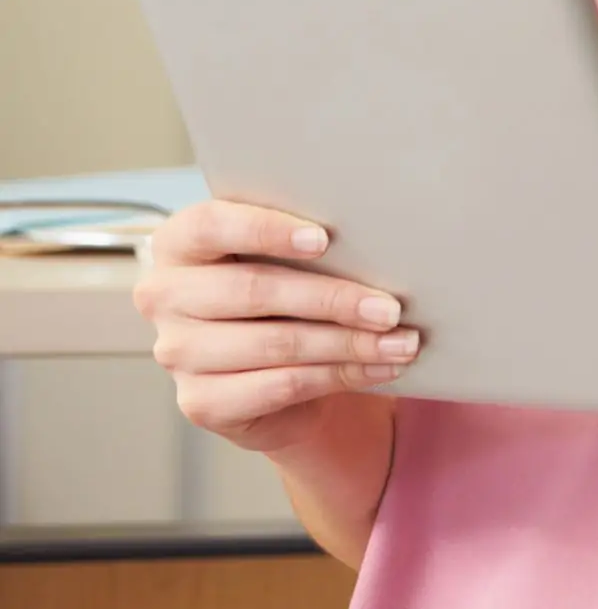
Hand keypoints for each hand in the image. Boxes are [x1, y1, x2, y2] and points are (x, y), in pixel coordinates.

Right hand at [134, 201, 413, 454]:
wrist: (273, 367)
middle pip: (255, 291)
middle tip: (391, 307)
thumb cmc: (288, 291)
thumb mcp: (289, 257)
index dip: (266, 230)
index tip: (324, 238)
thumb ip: (307, 241)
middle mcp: (164, 296)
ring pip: (277, 343)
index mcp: (178, 243)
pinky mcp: (200, 402)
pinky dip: (341, 375)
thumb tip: (377, 237)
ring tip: (402, 341)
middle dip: (333, 298)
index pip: (211, 226)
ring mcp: (176, 353)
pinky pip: (282, 385)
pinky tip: (380, 367)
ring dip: (349, 343)